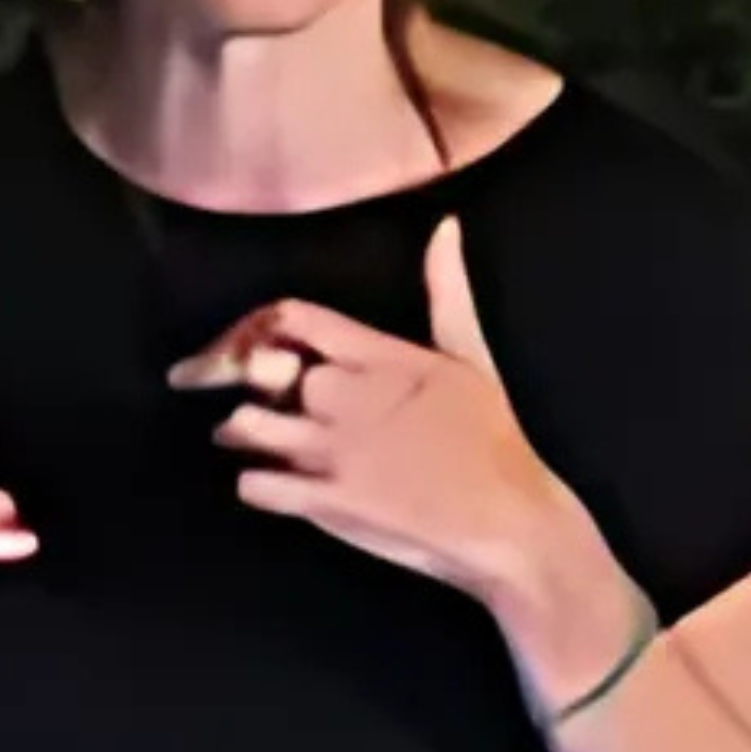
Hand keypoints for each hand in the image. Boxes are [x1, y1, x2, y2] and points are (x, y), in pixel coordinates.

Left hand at [196, 217, 632, 681]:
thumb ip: (447, 292)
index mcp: (382, 356)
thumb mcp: (470, 357)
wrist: (511, 523)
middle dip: (247, 386)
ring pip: (248, 427)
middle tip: (244, 399)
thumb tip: (445, 228)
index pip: (294, 319)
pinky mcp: (327, 503)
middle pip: (264, 373)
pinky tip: (267, 485)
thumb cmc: (493, 441)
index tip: (240, 344)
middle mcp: (351, 397)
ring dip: (240, 433)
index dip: (257, 328)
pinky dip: (253, 486)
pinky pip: (256, 487)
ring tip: (248, 439)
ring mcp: (334, 452)